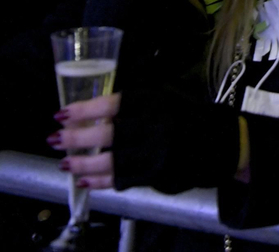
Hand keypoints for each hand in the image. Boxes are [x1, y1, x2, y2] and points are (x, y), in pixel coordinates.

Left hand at [53, 94, 249, 190]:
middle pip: (108, 133)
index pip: (114, 103)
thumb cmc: (189, 117)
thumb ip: (136, 103)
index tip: (61, 114)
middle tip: (54, 139)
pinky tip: (86, 181)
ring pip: (111, 160)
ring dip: (83, 164)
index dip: (84, 109)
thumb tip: (94, 110)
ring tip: (65, 163)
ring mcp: (159, 152)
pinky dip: (101, 181)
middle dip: (76, 137)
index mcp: (157, 99)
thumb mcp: (167, 97)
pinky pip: (123, 179)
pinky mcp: (159, 174)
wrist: (224, 143)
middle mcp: (158, 124)